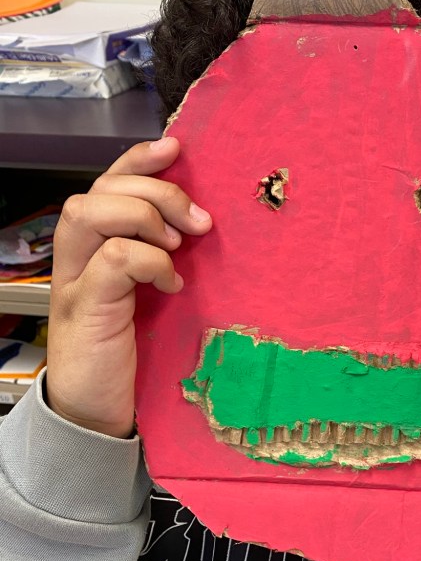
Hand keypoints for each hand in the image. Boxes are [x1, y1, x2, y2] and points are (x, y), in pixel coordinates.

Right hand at [46, 137, 211, 437]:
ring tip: (178, 246)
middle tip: (199, 221)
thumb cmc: (129, 355)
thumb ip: (163, 260)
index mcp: (95, 248)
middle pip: (101, 190)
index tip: (177, 147)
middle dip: (155, 191)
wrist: (97, 413)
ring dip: (143, 217)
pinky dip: (148, 262)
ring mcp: (76, 281)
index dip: (138, 159)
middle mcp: (77, 257)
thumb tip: (204, 228)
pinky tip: (171, 284)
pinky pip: (113, 259)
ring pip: (92, 212)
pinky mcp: (86, 308)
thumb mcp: (151, 296)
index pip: (108, 183)